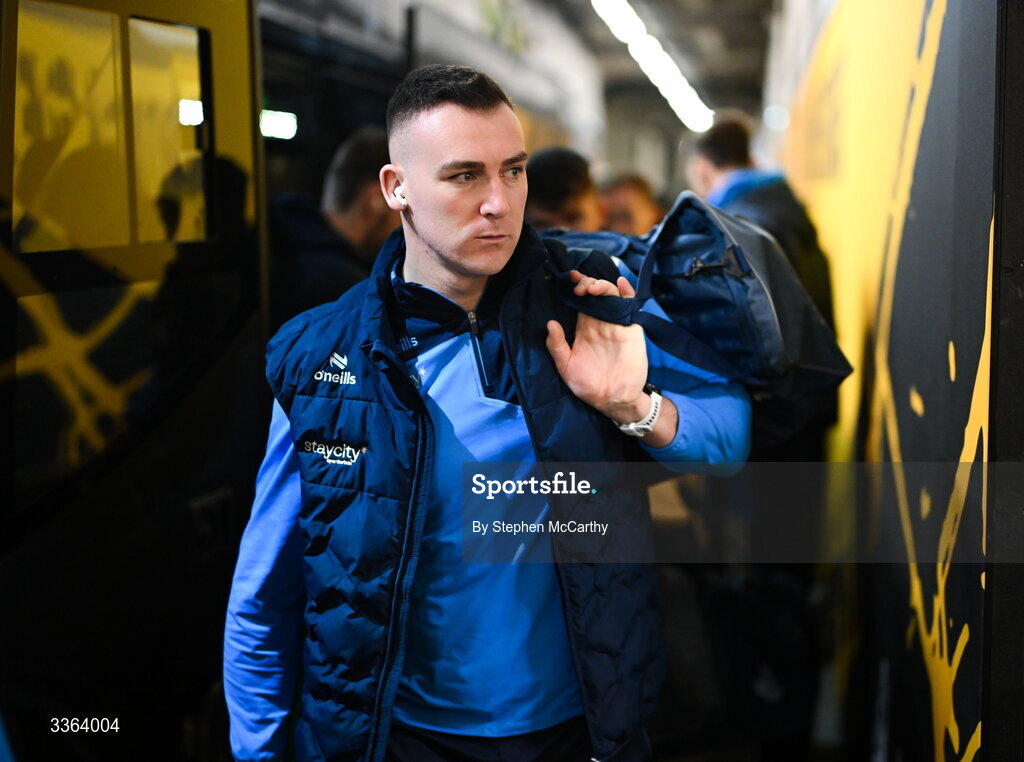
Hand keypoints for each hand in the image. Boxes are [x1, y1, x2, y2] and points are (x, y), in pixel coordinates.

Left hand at [545, 270, 650, 423]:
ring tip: (591, 288)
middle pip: (595, 293)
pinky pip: (631, 306)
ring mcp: (617, 324)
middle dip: (586, 283)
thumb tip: (550, 323)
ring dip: (602, 286)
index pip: (580, 301)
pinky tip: (620, 284)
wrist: (613, 400)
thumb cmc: (587, 385)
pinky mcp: (631, 330)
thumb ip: (556, 346)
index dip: (574, 288)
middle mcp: (600, 322)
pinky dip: (627, 292)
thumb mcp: (566, 366)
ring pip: (611, 295)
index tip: (567, 281)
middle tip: (578, 287)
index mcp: (585, 328)